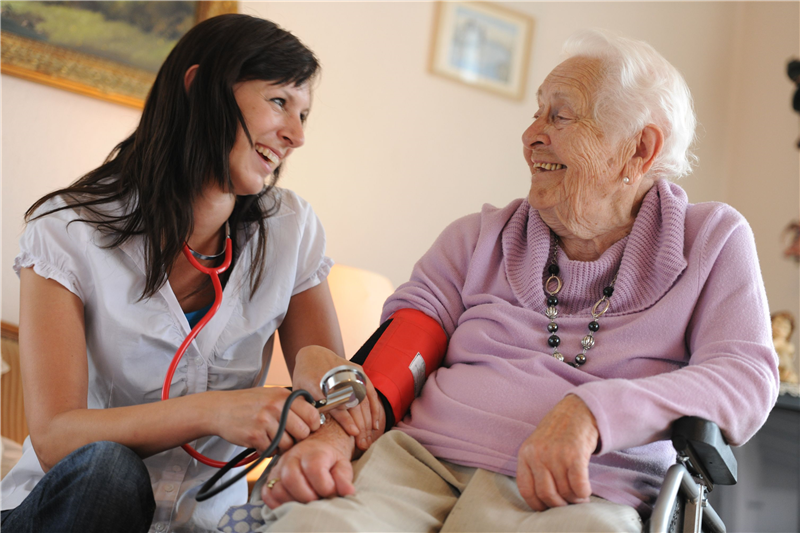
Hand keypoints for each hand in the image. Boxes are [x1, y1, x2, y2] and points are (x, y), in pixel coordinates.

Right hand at [210, 387, 319, 453]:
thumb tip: (316, 418)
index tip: (306, 428)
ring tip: (272, 438)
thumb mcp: (272, 395)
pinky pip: (272, 451)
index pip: (312, 415)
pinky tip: (261, 441)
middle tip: (288, 436)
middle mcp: (276, 407)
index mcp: (283, 396)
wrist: (220, 409)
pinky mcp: (254, 435)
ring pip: (288, 444)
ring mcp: (265, 421)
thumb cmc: (249, 403)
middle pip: (303, 432)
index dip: (312, 425)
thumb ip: (292, 404)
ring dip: (282, 446)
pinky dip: (268, 450)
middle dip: (297, 438)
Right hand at [261, 420, 355, 508]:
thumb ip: (344, 477)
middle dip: (308, 496)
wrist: (318, 445)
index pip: (314, 469)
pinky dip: (277, 503)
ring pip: (278, 488)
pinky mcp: (271, 477)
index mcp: (312, 452)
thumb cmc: (330, 458)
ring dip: (293, 501)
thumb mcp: (342, 463)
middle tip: (318, 499)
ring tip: (307, 501)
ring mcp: (279, 466)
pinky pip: (267, 494)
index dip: (325, 486)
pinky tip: (292, 503)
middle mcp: (292, 457)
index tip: (332, 492)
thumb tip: (348, 492)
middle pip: (291, 479)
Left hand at [292, 346, 383, 450]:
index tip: (354, 433)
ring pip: (363, 400)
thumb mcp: (301, 393)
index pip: (336, 404)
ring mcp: (350, 373)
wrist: (314, 354)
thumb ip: (311, 409)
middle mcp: (337, 378)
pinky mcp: (358, 371)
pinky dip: (374, 409)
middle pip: (353, 405)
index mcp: (318, 384)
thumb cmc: (305, 379)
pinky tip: (374, 424)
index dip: (346, 420)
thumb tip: (320, 430)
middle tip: (363, 444)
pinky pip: (370, 392)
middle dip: (360, 426)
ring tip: (367, 439)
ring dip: (367, 422)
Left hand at [516, 394, 598, 510]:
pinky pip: (579, 486)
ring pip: (565, 492)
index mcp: (525, 454)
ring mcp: (556, 454)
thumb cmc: (557, 432)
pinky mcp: (575, 454)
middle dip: (559, 505)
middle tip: (567, 504)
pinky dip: (583, 493)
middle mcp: (538, 454)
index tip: (547, 508)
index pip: (526, 490)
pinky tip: (586, 491)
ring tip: (579, 496)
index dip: (537, 505)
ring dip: (574, 499)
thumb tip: (541, 500)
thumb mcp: (536, 446)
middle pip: (546, 495)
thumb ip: (534, 468)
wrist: (577, 410)